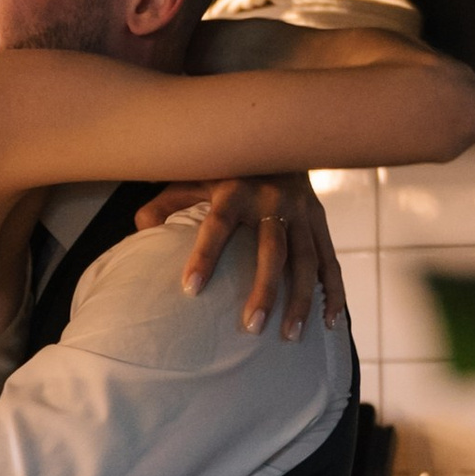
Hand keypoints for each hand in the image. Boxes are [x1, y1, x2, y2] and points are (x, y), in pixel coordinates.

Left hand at [136, 171, 342, 336]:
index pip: (217, 225)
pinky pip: (330, 262)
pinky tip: (328, 323)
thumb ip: (166, 204)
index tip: (189, 290)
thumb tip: (141, 232)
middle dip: (264, 290)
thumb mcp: (193, 177)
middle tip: (251, 328)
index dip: (204, 256)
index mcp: (235, 189)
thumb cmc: (226, 168)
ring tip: (290, 336)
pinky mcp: (321, 223)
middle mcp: (273, 199)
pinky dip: (332, 292)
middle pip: (271, 250)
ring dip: (301, 300)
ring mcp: (303, 212)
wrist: (281, 139)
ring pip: (306, 260)